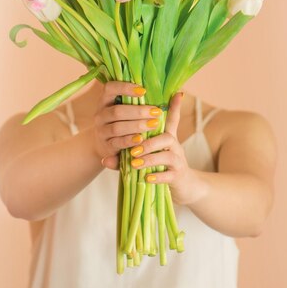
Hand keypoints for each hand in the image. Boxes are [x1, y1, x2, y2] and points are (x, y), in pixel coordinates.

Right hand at [92, 81, 163, 159]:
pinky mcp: (105, 146)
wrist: (108, 146)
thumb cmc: (127, 123)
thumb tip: (180, 94)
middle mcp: (101, 114)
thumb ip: (153, 103)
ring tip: (153, 125)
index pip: (110, 88)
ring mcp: (101, 130)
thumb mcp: (135, 111)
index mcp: (106, 100)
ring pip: (117, 127)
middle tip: (156, 112)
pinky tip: (141, 140)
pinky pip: (117, 142)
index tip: (143, 91)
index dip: (125, 87)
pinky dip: (129, 141)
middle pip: (117, 110)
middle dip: (138, 111)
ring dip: (136, 126)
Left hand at [102, 91, 199, 205]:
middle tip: (132, 148)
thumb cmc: (159, 164)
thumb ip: (126, 155)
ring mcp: (178, 161)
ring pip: (167, 156)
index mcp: (166, 134)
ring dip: (150, 158)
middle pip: (166, 137)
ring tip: (134, 163)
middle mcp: (174, 145)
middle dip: (148, 141)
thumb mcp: (144, 155)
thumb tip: (104, 159)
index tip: (149, 103)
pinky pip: (169, 176)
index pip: (169, 117)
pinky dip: (158, 176)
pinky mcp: (179, 176)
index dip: (164, 109)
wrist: (182, 184)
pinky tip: (147, 178)